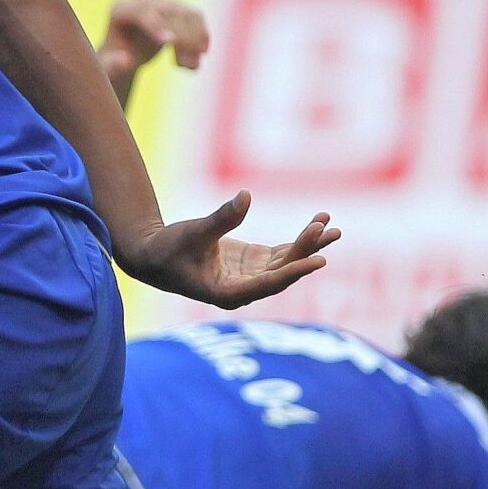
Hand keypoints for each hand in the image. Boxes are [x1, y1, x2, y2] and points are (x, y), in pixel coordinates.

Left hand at [98, 0, 207, 93]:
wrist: (126, 55)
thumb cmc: (113, 62)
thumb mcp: (108, 69)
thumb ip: (112, 66)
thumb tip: (125, 60)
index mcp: (120, 9)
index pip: (141, 11)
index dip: (156, 24)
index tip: (171, 42)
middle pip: (168, 12)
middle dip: (182, 38)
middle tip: (189, 65)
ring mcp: (161, 0)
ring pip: (187, 14)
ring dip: (195, 40)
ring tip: (190, 66)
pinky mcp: (177, 7)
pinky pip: (196, 17)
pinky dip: (202, 36)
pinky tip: (196, 57)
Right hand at [116, 191, 338, 309]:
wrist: (154, 258)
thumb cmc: (168, 250)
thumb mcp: (193, 233)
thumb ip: (221, 218)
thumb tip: (246, 196)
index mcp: (228, 292)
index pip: (269, 283)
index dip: (295, 271)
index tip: (319, 259)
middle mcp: (244, 290)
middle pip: (283, 271)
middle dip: (306, 250)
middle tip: (325, 229)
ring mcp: (251, 277)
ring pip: (287, 263)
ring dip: (309, 246)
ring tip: (333, 228)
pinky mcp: (252, 264)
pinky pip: (283, 254)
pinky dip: (299, 241)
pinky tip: (319, 226)